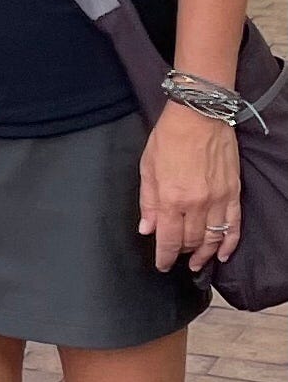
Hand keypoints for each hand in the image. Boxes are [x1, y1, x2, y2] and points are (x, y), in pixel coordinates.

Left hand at [139, 101, 240, 271]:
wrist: (199, 116)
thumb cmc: (169, 137)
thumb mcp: (147, 166)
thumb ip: (147, 201)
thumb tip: (146, 228)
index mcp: (171, 197)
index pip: (168, 239)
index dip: (163, 256)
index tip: (160, 265)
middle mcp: (196, 204)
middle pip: (190, 241)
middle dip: (181, 253)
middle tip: (175, 257)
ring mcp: (218, 201)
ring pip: (212, 239)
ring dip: (204, 254)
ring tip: (196, 262)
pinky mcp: (233, 195)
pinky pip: (234, 228)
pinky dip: (229, 244)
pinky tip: (222, 255)